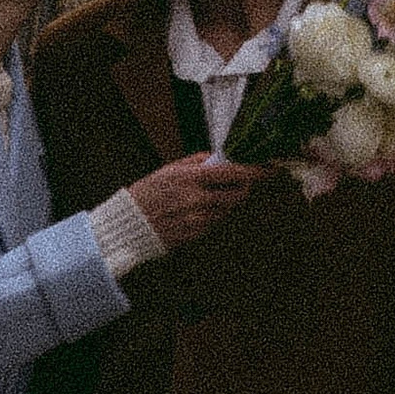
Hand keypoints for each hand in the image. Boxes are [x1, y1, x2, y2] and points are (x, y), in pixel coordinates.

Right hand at [127, 153, 261, 247]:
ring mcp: (199, 219)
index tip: (267, 169)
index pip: (234, 173)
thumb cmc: (146, 194)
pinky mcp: (196, 234)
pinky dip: (212, 215)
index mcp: (192, 178)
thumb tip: (218, 159)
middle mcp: (199, 199)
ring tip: (203, 199)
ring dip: (224, 203)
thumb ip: (196, 162)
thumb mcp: (168, 169)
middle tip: (238, 184)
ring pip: (227, 209)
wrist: (127, 225)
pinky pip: (215, 223)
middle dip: (243, 188)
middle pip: (239, 194)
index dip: (255, 171)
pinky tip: (193, 212)